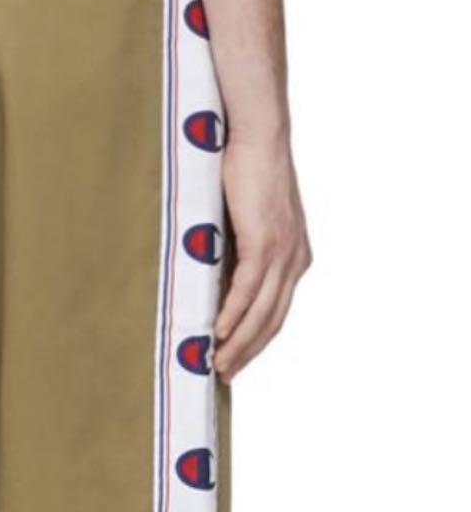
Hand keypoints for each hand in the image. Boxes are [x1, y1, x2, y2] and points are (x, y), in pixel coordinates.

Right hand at [214, 134, 310, 380]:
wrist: (258, 135)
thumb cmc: (247, 171)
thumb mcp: (247, 222)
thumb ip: (240, 252)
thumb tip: (215, 279)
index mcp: (295, 257)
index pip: (277, 312)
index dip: (257, 341)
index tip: (237, 361)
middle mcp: (295, 260)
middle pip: (272, 321)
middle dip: (247, 352)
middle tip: (224, 375)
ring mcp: (282, 252)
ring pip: (261, 312)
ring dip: (238, 343)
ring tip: (217, 364)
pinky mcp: (265, 242)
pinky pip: (247, 290)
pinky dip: (232, 315)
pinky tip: (218, 333)